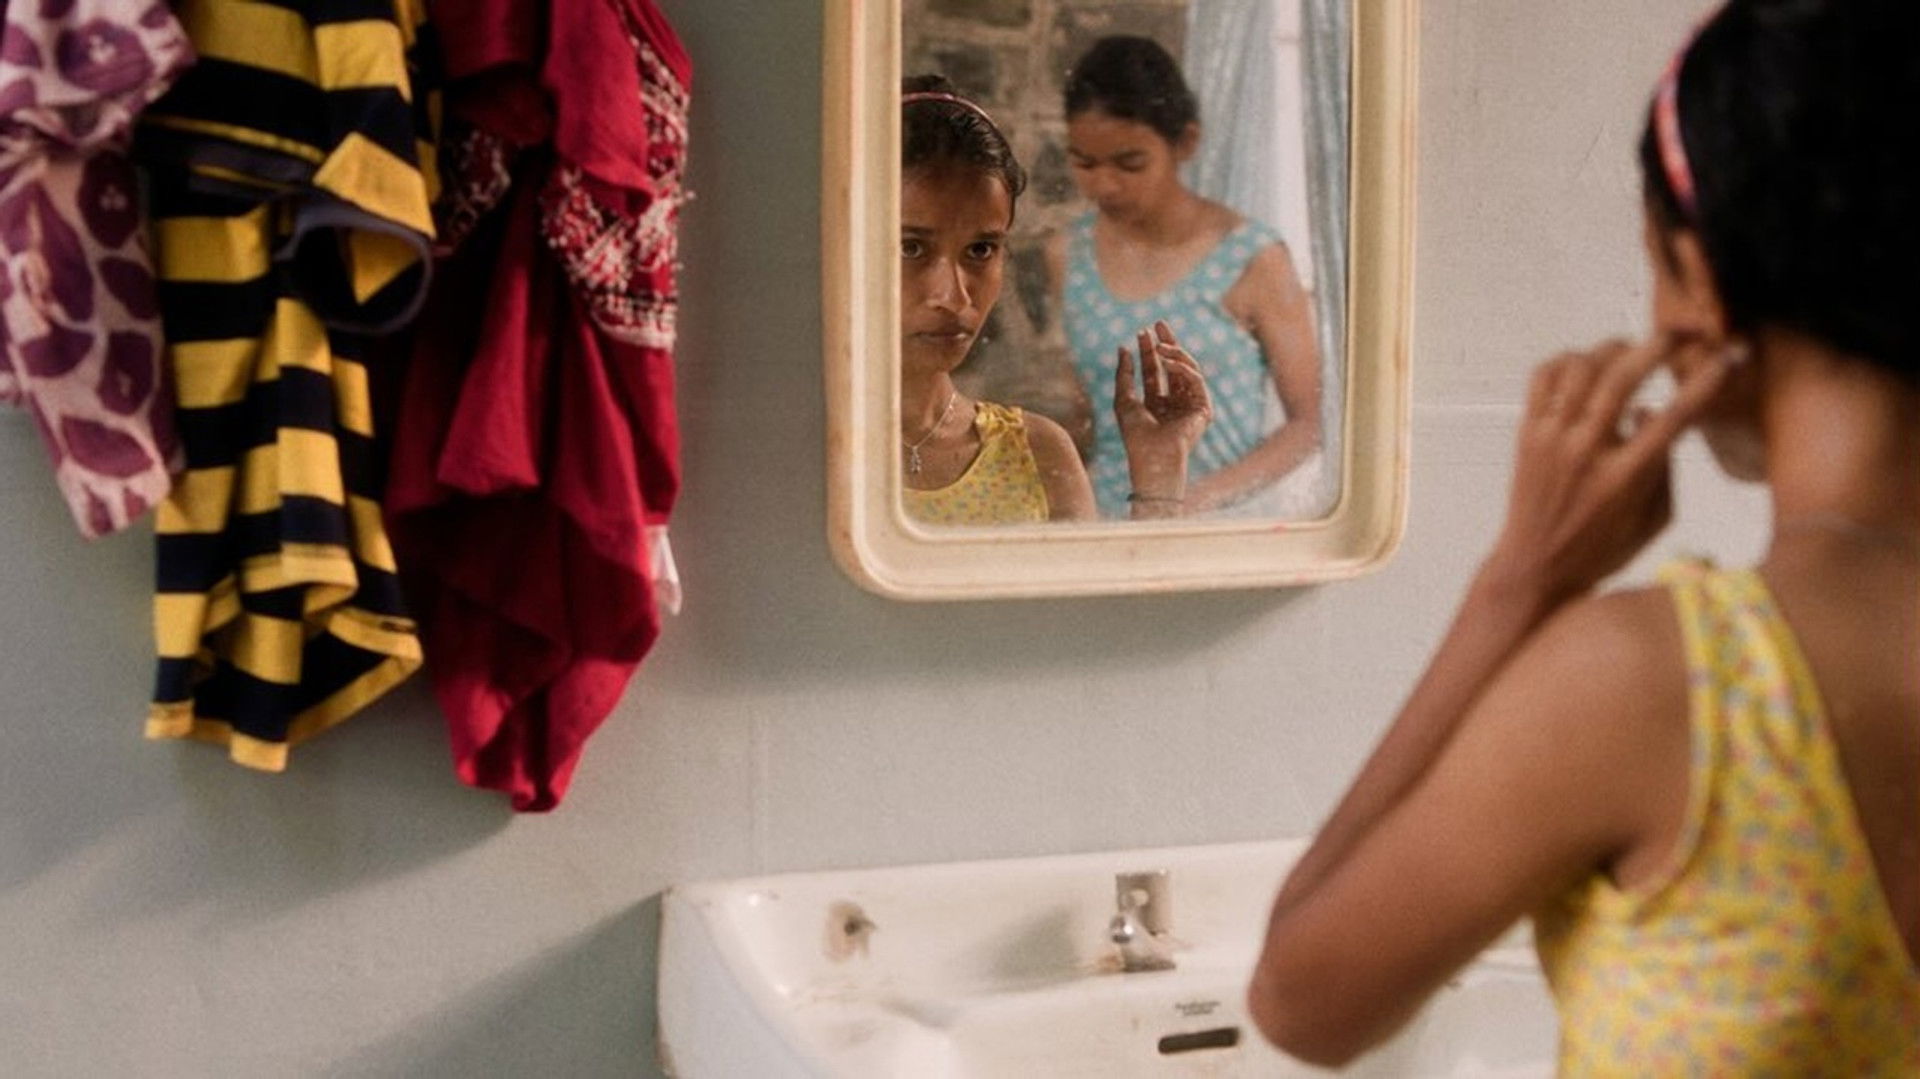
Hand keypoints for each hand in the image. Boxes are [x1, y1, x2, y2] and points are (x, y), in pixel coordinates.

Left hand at [1115, 320, 1213, 501]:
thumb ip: (1124, 374)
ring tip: (1159, 343)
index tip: (1142, 331)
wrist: (1152, 456)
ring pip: (1186, 370)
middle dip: (1167, 343)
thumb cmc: (1136, 435)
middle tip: (1159, 323)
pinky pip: (1196, 380)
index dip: (1147, 352)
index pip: (1154, 372)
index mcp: (1156, 404)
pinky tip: (1168, 360)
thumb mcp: (1123, 399)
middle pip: (1172, 367)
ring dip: (1174, 352)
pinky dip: (1182, 367)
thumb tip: (1122, 348)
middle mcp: (1175, 403)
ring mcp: (1190, 405)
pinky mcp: (1203, 408)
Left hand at [1482, 334, 1732, 608]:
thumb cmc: (1604, 548)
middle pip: (1623, 377)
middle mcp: (1587, 452)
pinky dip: (1566, 359)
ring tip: (1629, 350)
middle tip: (1680, 333)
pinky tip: (1585, 363)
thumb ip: (1665, 466)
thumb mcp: (1655, 519)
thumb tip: (1649, 410)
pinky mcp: (1526, 434)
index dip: (1707, 381)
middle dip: (1658, 344)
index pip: (1674, 416)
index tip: (1730, 355)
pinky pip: (1542, 378)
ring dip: (1611, 349)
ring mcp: (1552, 439)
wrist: (1536, 566)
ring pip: (1581, 369)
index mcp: (1626, 477)